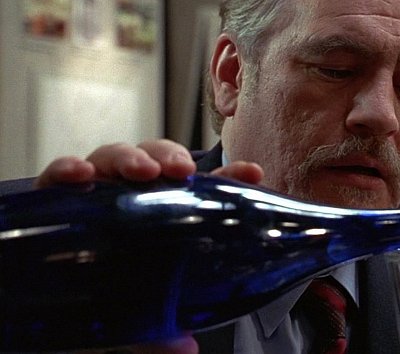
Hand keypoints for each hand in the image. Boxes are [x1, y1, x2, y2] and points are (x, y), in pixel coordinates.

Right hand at [33, 139, 263, 353]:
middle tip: (183, 171)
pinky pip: (59, 175)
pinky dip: (69, 169)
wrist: (57, 296)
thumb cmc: (111, 289)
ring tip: (142, 172)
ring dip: (131, 158)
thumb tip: (186, 352)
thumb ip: (163, 329)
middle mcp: (132, 193)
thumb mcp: (143, 312)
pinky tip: (80, 176)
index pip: (203, 185)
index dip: (229, 175)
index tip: (251, 173)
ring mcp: (97, 191)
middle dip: (172, 157)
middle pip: (156, 159)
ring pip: (115, 157)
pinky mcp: (56, 197)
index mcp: (164, 210)